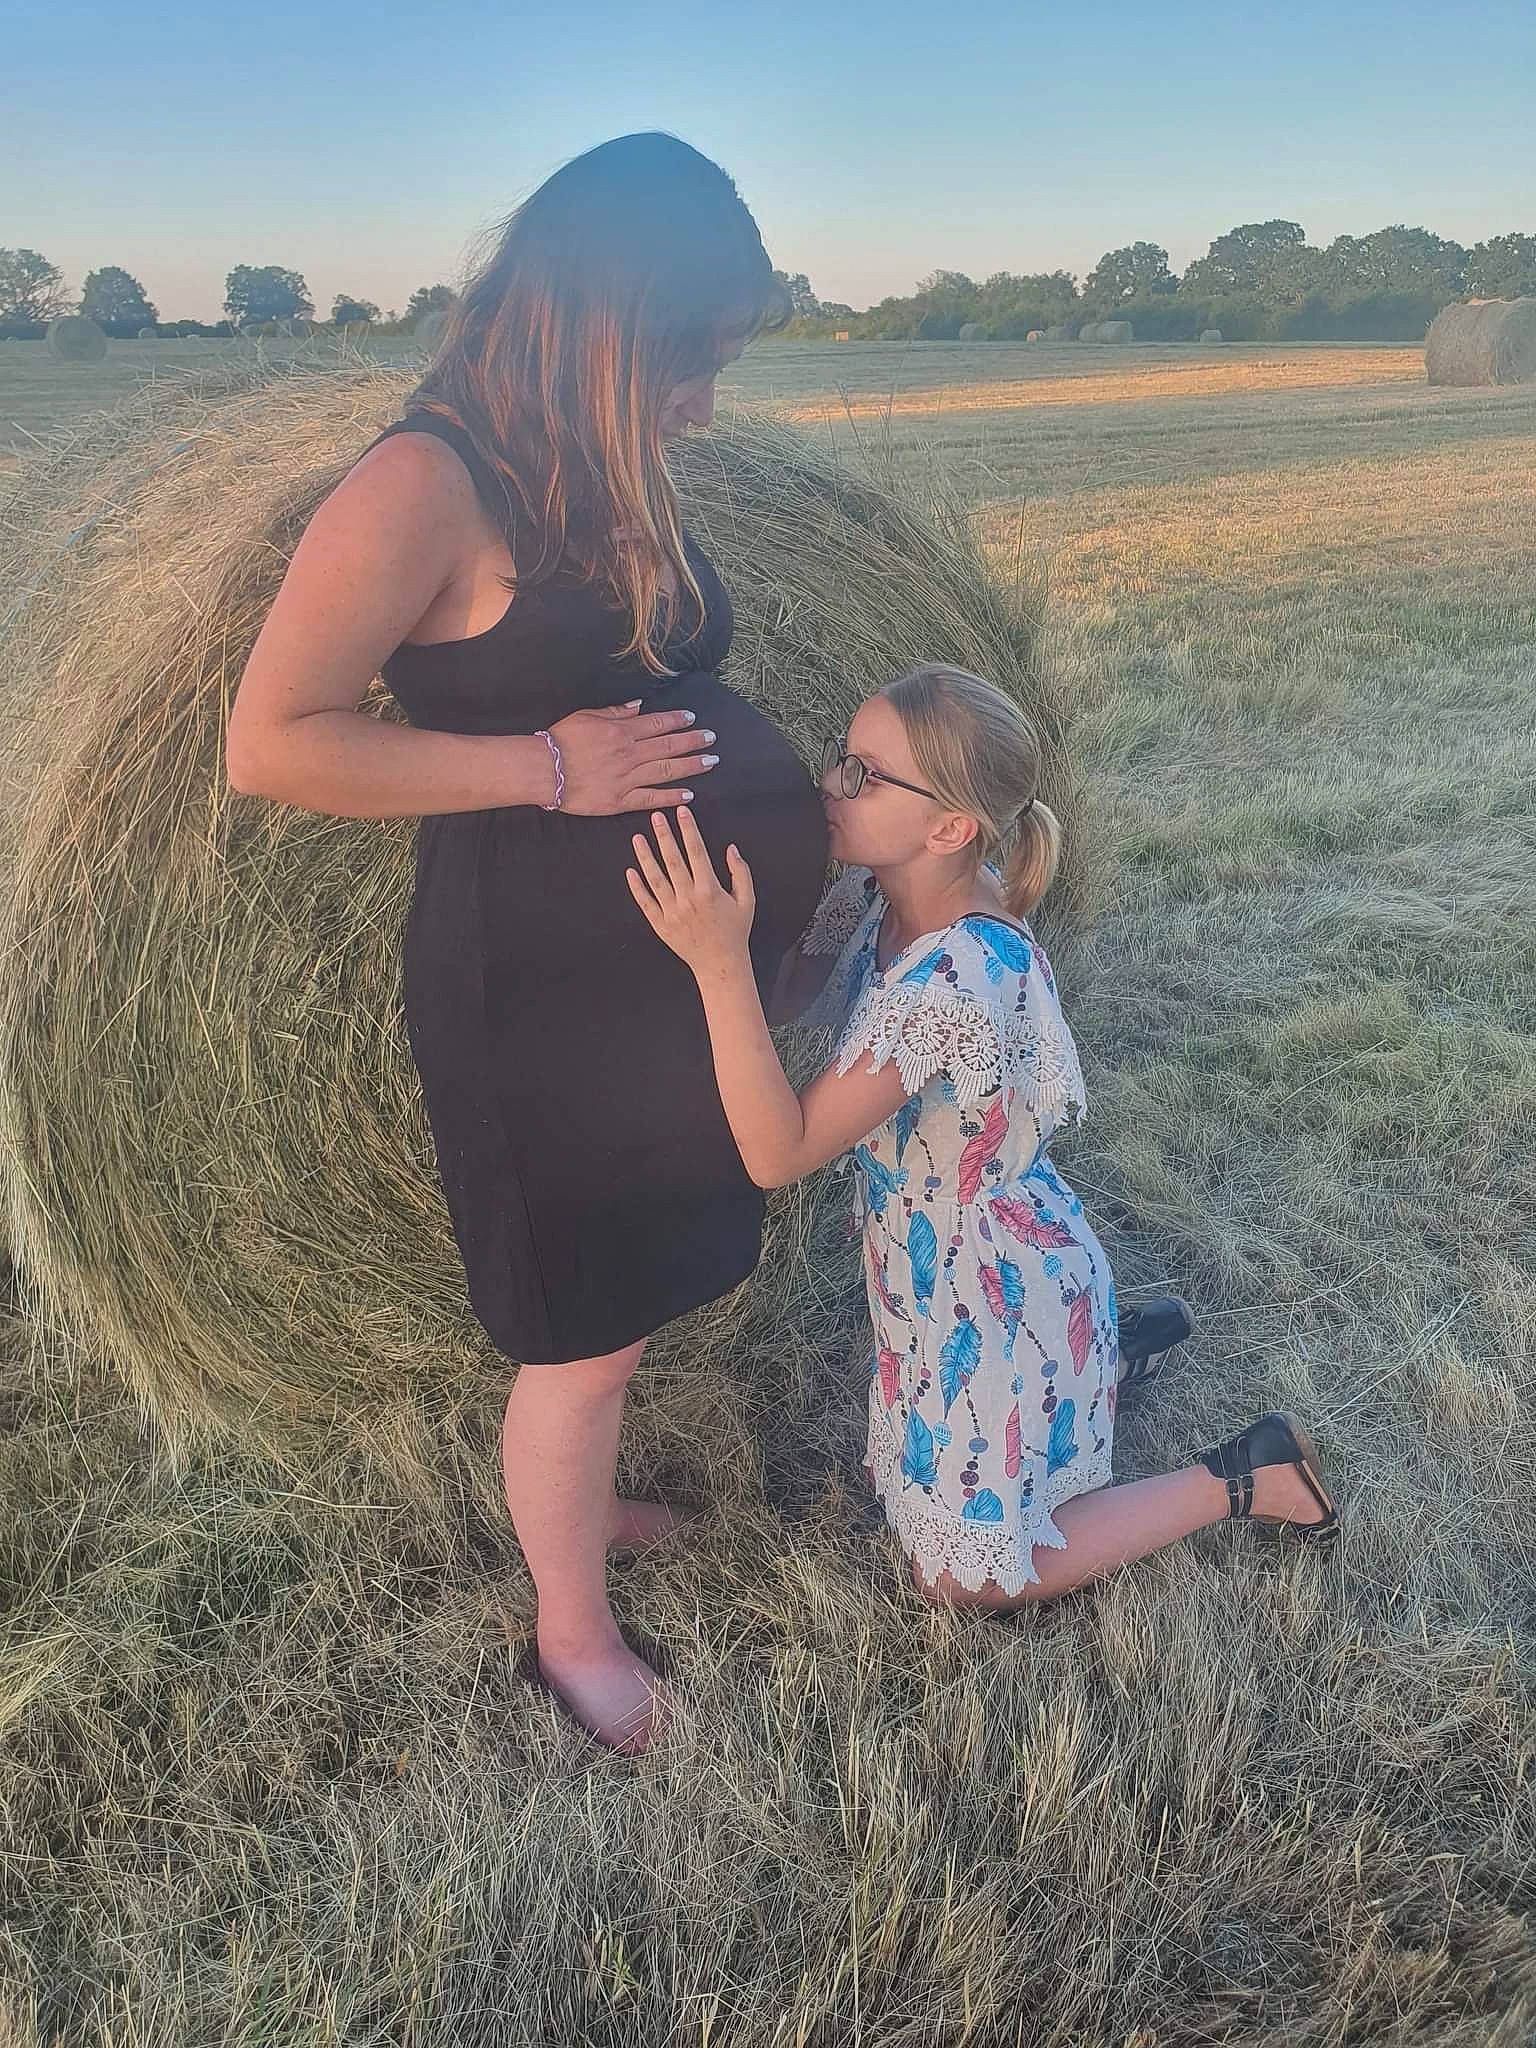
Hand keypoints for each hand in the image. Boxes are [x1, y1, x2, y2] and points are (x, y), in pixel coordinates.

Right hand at [549, 702, 718, 816]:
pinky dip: (672, 797)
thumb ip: (616, 711)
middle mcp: (629, 753)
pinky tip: (689, 795)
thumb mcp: (587, 716)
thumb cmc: (561, 741)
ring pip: (666, 770)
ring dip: (692, 766)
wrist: (544, 770)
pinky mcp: (621, 800)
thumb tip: (638, 706)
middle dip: (694, 741)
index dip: (678, 720)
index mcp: (621, 731)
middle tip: (712, 739)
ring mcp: (627, 778)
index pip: (657, 723)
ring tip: (710, 762)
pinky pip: (651, 798)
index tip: (692, 718)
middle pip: (669, 745)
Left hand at [626, 807, 755, 974]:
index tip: (683, 812)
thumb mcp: (747, 901)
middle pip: (673, 861)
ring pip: (655, 879)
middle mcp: (689, 899)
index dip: (689, 829)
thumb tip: (730, 849)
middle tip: (655, 817)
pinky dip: (637, 887)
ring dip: (645, 857)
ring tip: (637, 838)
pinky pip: (646, 903)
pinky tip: (630, 871)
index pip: (697, 852)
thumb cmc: (735, 931)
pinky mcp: (661, 925)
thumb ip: (740, 872)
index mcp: (710, 890)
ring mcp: (673, 912)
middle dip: (664, 836)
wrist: (720, 964)